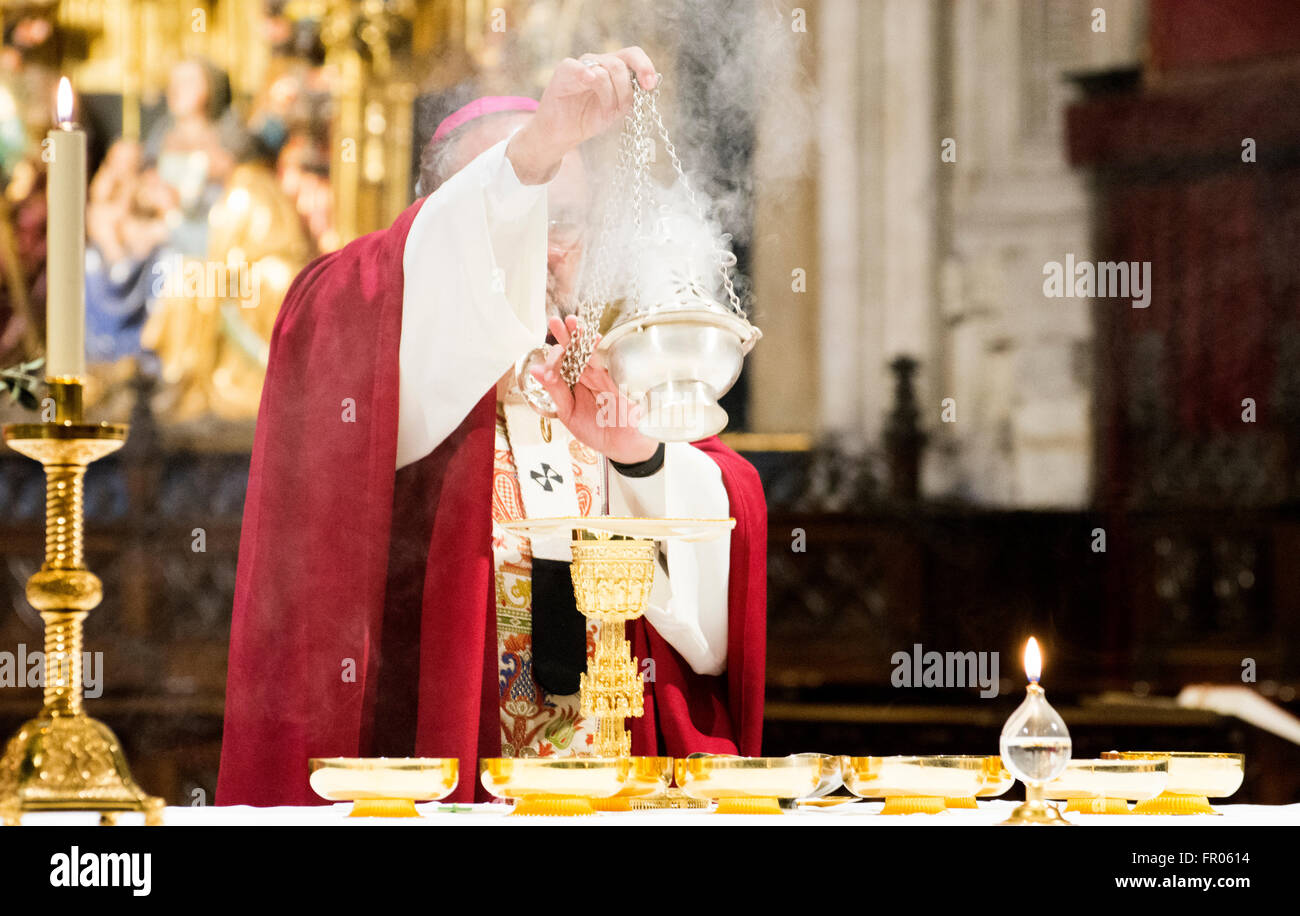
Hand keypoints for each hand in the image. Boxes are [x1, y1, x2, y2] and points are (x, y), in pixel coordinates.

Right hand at [507, 47, 657, 183]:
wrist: (562, 134)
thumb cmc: (589, 119)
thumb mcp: (617, 108)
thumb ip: (631, 95)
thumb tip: (647, 85)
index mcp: (612, 67)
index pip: (632, 55)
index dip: (645, 66)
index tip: (650, 86)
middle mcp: (598, 62)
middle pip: (620, 63)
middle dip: (626, 90)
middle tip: (621, 110)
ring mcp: (581, 65)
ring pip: (604, 70)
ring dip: (610, 96)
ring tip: (606, 113)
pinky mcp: (564, 71)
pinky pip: (579, 68)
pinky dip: (587, 74)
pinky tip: (589, 82)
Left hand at [530, 315, 658, 464]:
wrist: (622, 446)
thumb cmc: (597, 431)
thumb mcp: (569, 413)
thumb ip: (555, 392)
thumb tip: (535, 371)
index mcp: (574, 384)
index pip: (561, 365)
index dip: (553, 360)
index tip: (545, 363)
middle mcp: (588, 377)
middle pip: (576, 352)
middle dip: (567, 336)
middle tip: (556, 321)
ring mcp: (603, 378)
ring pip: (591, 353)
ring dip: (581, 338)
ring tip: (572, 322)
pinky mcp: (617, 383)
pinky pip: (607, 364)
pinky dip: (600, 353)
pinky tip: (593, 340)